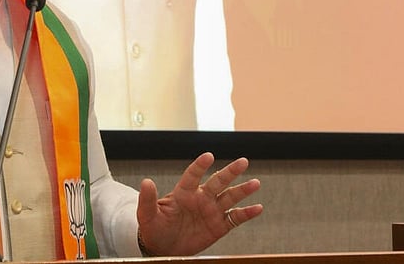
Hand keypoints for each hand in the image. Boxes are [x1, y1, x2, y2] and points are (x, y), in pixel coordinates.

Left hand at [136, 152, 261, 255]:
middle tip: (243, 161)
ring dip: (243, 190)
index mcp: (184, 193)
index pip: (193, 175)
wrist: (163, 247)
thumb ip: (148, 199)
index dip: (200, 166)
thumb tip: (145, 182)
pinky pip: (235, 218)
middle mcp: (201, 198)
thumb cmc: (154, 228)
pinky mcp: (219, 226)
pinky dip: (247, 213)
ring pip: (230, 197)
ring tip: (255, 183)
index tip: (208, 156)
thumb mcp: (147, 214)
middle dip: (230, 172)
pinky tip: (258, 208)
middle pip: (218, 182)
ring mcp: (211, 211)